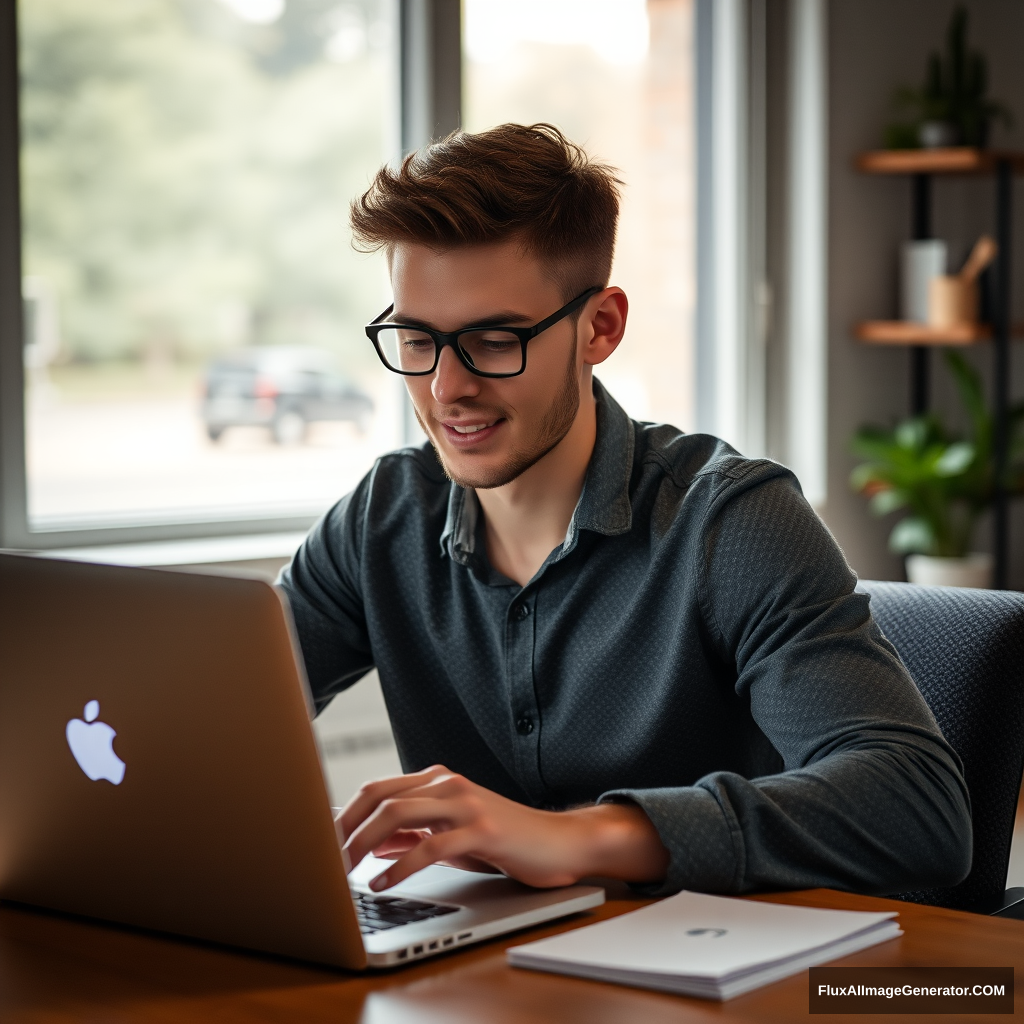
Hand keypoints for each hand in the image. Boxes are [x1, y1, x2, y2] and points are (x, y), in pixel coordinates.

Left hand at [338, 765, 669, 891]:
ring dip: (363, 844)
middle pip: (379, 795)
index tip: (320, 841)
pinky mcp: (482, 829)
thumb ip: (412, 834)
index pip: (376, 788)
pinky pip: (430, 845)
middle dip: (344, 826)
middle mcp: (448, 784)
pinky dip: (400, 865)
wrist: (559, 842)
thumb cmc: (504, 840)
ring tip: (344, 870)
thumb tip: (367, 844)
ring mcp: (465, 803)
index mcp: (437, 780)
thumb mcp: (451, 834)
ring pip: (398, 814)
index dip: (343, 813)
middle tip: (323, 857)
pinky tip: (383, 882)